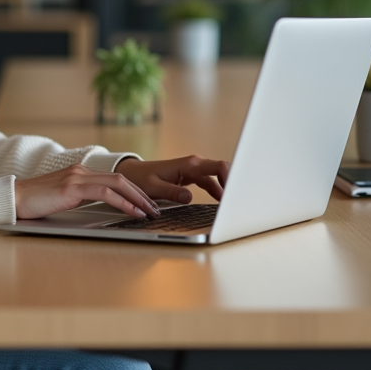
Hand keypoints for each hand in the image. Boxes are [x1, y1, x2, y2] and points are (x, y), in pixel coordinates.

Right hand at [14, 164, 160, 219]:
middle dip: (142, 194)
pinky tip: (133, 212)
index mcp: (80, 173)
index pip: (115, 178)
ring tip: (150, 212)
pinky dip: (123, 202)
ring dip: (138, 198)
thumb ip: (81, 198)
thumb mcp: (63, 198)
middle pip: (121, 179)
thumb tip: (102, 208)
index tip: (146, 202)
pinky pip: (105, 193)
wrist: (13, 198)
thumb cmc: (35, 203)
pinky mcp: (72, 187)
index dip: (134, 190)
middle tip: (156, 208)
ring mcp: (77, 177)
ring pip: (117, 183)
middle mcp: (81, 170)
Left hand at [114, 155, 229, 204]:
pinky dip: (217, 191)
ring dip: (226, 189)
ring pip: (217, 177)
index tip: (235, 192)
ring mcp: (194, 170)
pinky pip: (209, 183)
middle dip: (233, 182)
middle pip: (221, 169)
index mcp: (188, 164)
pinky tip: (221, 202)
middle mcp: (194, 164)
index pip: (217, 166)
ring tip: (233, 205)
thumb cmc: (141, 179)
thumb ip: (172, 192)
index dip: (230, 177)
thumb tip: (189, 198)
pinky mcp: (192, 176)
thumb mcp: (154, 187)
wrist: (132, 173)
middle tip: (239, 200)